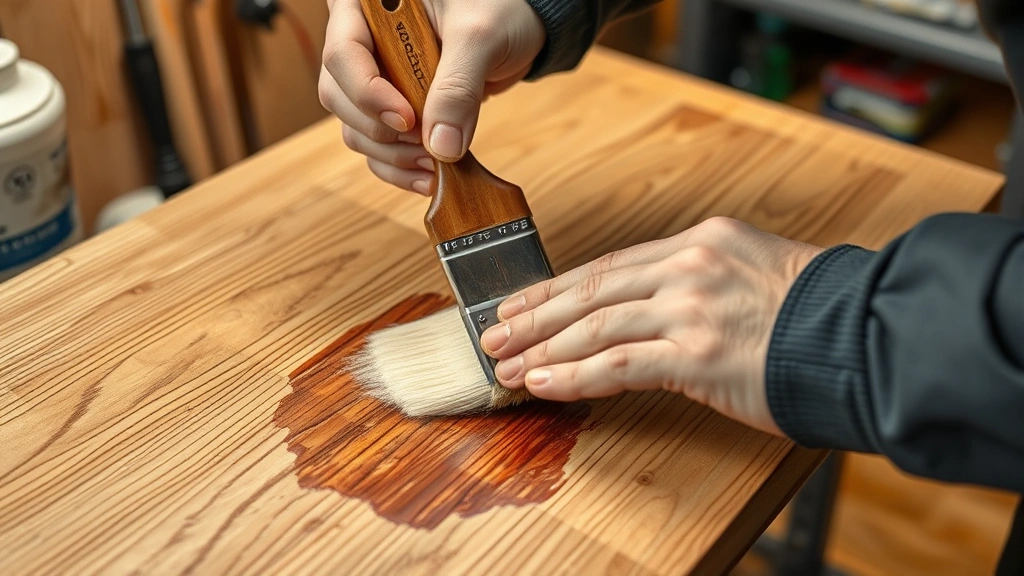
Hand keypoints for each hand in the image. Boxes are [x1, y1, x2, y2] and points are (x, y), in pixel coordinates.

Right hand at [318, 0, 545, 194]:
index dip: (368, 94)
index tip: (408, 120)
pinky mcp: (391, 106)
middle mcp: (361, 39)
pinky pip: (376, 145)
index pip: (342, 54)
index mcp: (368, 5)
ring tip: (435, 162)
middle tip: (427, 142)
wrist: (518, 27)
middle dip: (381, 130)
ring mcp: (373, 76)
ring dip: (391, 154)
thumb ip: (458, 86)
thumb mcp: (480, 37)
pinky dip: (399, 166)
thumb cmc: (498, 9)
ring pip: (354, 127)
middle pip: (339, 95)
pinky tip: (431, 175)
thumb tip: (440, 148)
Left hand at [479, 217, 824, 435]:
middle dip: (534, 313)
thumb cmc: (819, 316)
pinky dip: (573, 375)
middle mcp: (690, 265)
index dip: (558, 287)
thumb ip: (701, 283)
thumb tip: (649, 312)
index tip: (522, 300)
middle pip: (590, 290)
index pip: (611, 265)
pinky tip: (542, 383)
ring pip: (594, 325)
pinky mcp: (698, 354)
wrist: (871, 338)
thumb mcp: (756, 274)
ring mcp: (691, 307)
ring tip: (507, 365)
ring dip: (541, 347)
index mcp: (702, 241)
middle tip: (494, 331)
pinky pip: (617, 365)